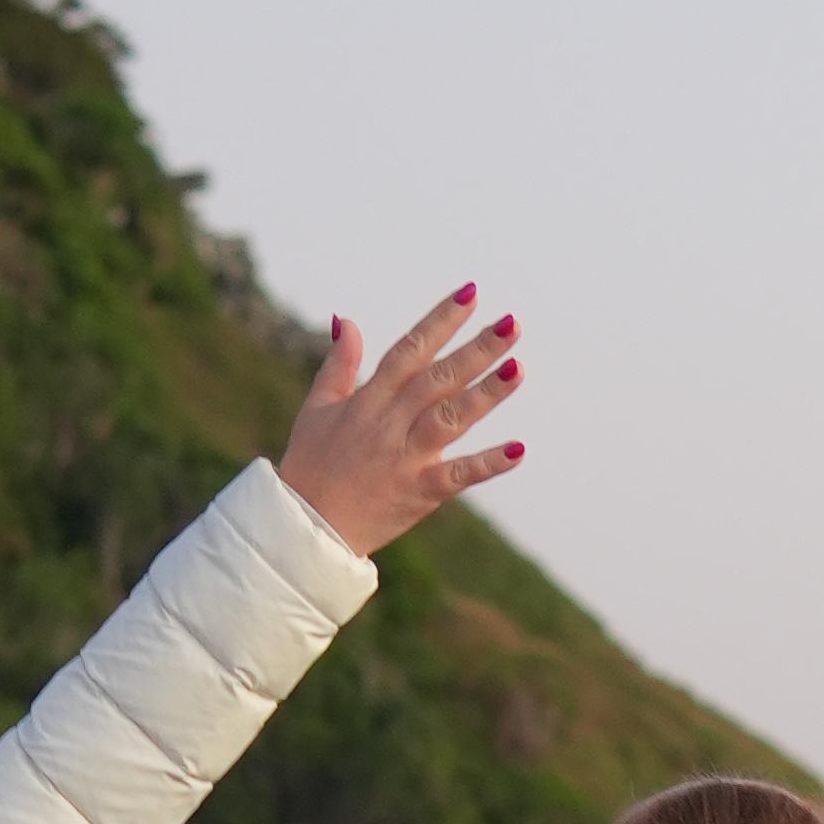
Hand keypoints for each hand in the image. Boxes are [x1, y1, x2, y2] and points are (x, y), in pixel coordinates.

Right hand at [276, 286, 524, 556]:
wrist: (305, 529)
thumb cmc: (309, 467)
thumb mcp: (316, 409)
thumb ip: (339, 364)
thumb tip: (347, 320)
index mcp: (368, 400)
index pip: (410, 350)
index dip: (440, 321)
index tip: (470, 294)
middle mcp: (389, 424)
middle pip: (438, 379)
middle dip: (475, 350)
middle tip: (512, 324)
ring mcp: (405, 459)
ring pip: (451, 419)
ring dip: (486, 394)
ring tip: (518, 368)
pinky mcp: (419, 493)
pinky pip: (457, 476)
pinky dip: (487, 464)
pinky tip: (518, 449)